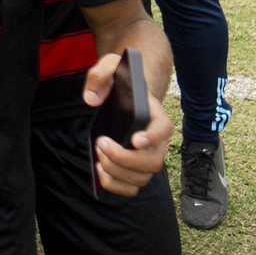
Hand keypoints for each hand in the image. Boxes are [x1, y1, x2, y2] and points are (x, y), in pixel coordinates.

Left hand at [83, 52, 175, 197]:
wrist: (126, 96)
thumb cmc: (121, 83)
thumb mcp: (110, 67)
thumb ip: (101, 75)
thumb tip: (92, 99)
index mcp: (155, 115)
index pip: (163, 129)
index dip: (152, 137)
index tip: (134, 139)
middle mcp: (158, 140)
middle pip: (153, 160)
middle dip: (124, 158)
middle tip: (102, 144)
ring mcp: (149, 157)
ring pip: (143, 177)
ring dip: (118, 172)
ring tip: (99, 156)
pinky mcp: (137, 169)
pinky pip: (133, 187)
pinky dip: (117, 185)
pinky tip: (101, 172)